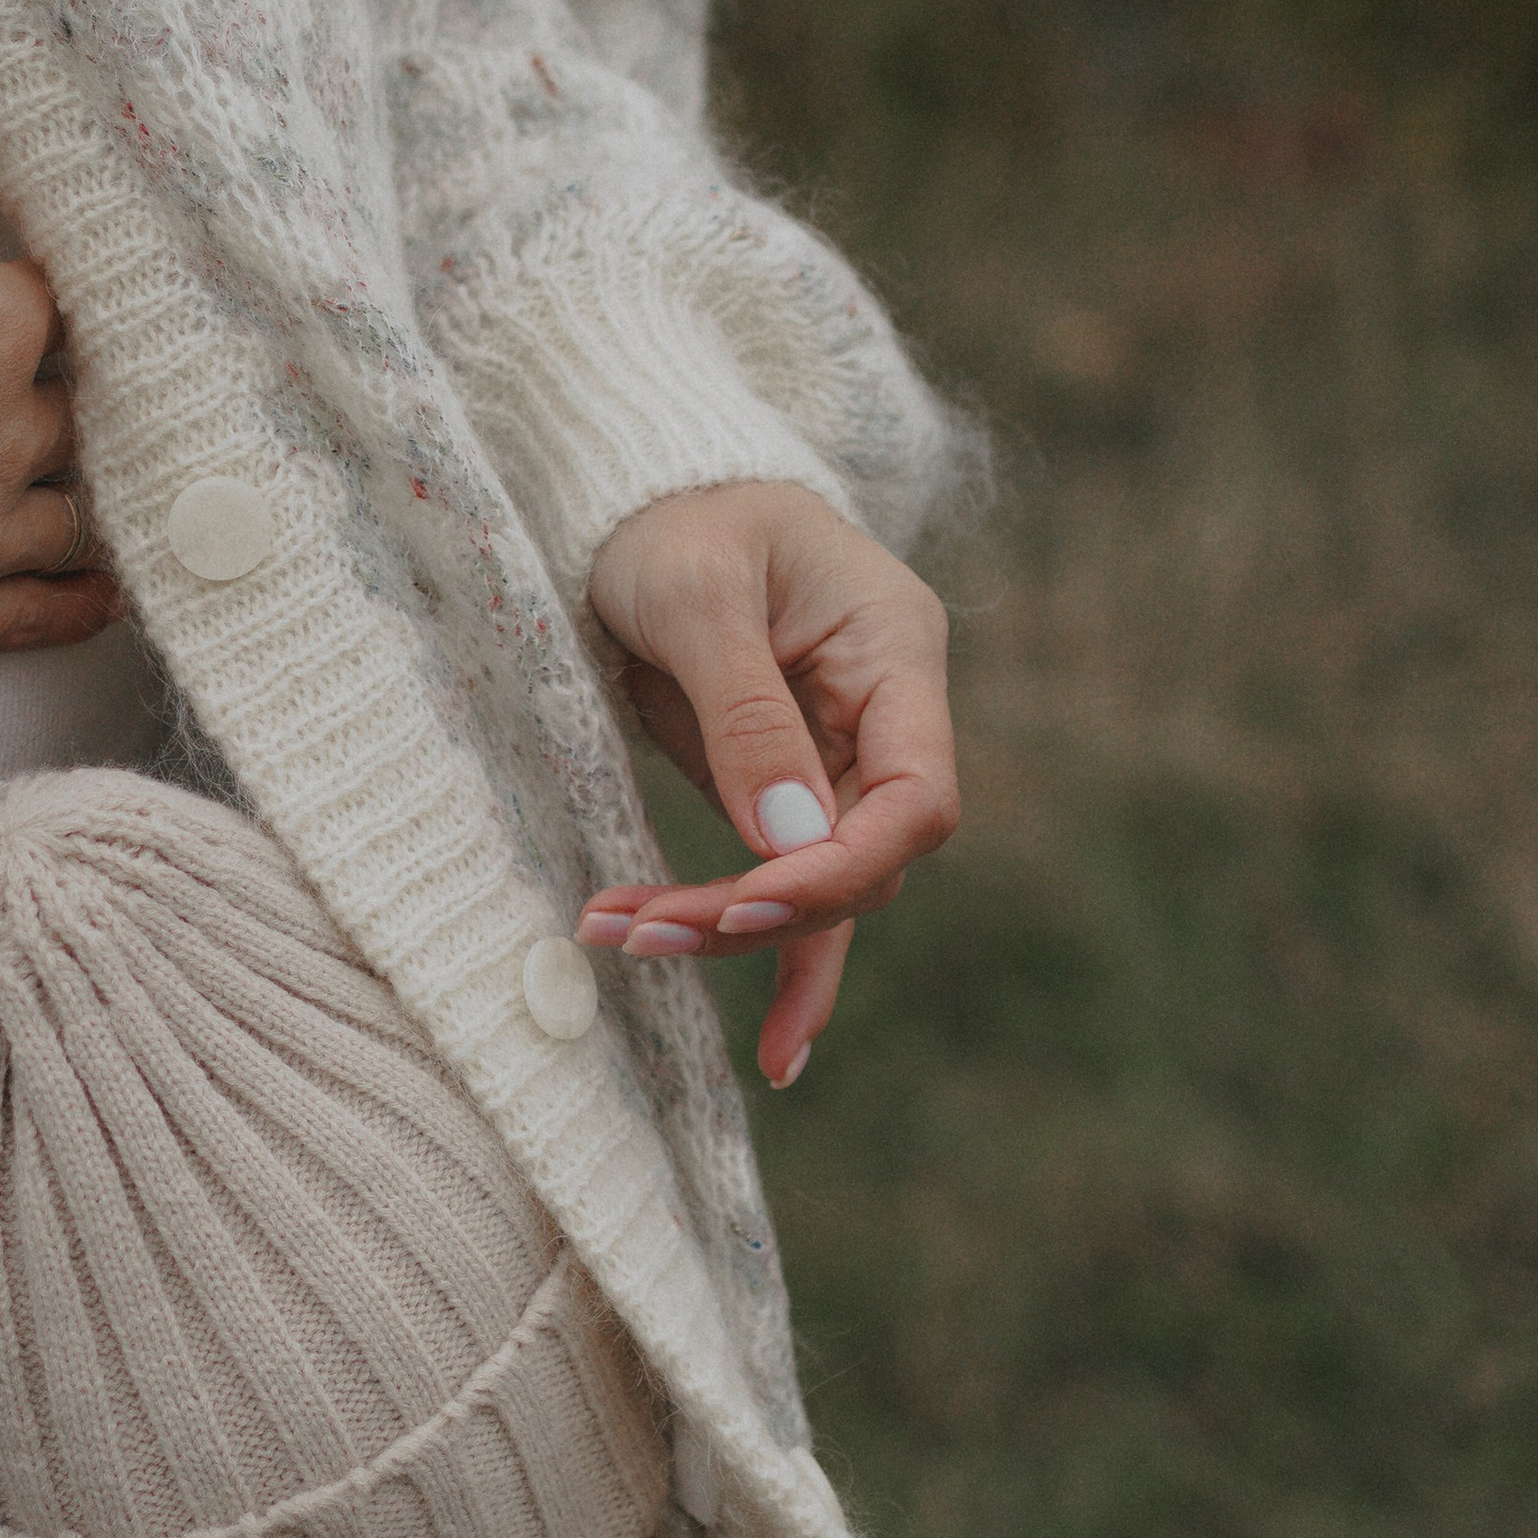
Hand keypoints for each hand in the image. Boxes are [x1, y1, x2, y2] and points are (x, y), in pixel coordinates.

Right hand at [0, 151, 120, 667]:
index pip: (59, 308)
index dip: (33, 307)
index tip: (15, 312)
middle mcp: (7, 436)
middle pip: (72, 415)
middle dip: (46, 402)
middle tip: (11, 399)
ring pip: (69, 515)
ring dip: (64, 494)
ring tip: (64, 490)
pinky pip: (40, 617)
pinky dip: (78, 604)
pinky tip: (100, 592)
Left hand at [581, 482, 957, 1087]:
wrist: (640, 486)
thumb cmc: (672, 510)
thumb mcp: (695, 588)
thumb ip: (744, 708)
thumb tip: (786, 839)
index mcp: (895, 650)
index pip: (915, 800)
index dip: (839, 868)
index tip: (744, 900)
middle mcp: (884, 713)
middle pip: (861, 859)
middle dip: (757, 908)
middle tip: (641, 931)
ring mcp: (837, 753)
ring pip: (815, 883)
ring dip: (729, 929)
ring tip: (622, 941)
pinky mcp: (781, 782)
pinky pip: (791, 884)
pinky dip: (772, 951)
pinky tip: (777, 1051)